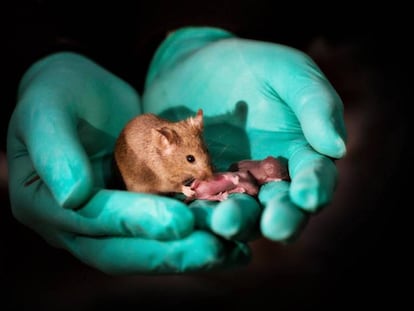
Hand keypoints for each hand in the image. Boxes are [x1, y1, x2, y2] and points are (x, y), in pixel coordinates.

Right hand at [6, 52, 249, 274]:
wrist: (83, 91)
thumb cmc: (58, 94)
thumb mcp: (45, 110)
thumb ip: (54, 150)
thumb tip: (71, 198)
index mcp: (44, 205)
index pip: (92, 221)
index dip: (134, 224)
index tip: (179, 222)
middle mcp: (77, 223)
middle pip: (123, 250)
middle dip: (171, 253)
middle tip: (216, 250)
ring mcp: (110, 218)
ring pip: (149, 244)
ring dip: (190, 250)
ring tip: (233, 251)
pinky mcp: (137, 206)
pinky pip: (165, 222)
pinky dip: (196, 229)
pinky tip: (229, 232)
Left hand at [142, 27, 346, 241]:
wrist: (195, 66)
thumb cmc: (250, 66)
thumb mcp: (288, 73)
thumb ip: (316, 104)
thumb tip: (337, 148)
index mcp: (301, 153)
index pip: (316, 177)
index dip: (316, 188)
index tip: (308, 196)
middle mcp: (271, 178)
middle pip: (281, 207)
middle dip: (280, 219)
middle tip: (273, 225)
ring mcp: (234, 186)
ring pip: (242, 214)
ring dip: (237, 222)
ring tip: (225, 221)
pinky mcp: (200, 187)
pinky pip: (201, 205)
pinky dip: (199, 214)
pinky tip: (192, 217)